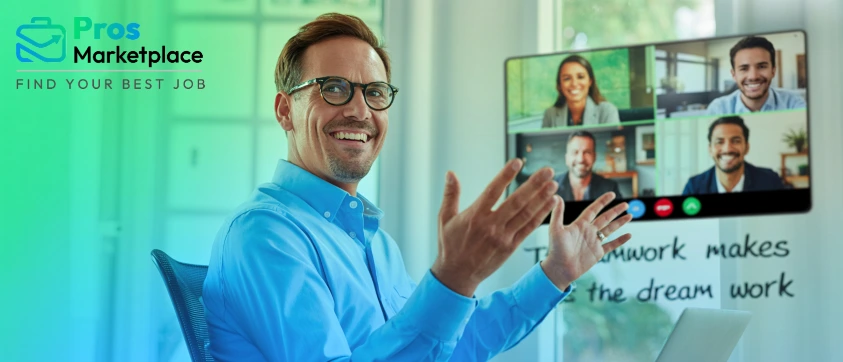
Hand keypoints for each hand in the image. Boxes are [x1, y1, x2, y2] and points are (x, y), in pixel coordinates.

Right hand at [431, 158, 558, 296]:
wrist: (457, 274)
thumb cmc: (450, 244)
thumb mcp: (445, 218)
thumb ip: (450, 194)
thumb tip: (450, 173)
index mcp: (475, 215)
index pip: (493, 190)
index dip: (506, 175)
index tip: (518, 162)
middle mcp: (491, 225)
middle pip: (516, 201)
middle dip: (534, 185)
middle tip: (547, 171)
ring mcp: (503, 237)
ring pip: (526, 214)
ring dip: (541, 199)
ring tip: (553, 184)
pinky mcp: (511, 247)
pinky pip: (528, 228)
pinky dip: (541, 215)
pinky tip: (551, 204)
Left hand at [540, 192, 632, 290]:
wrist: (559, 269)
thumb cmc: (555, 249)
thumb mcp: (555, 229)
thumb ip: (558, 213)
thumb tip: (556, 196)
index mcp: (580, 224)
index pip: (593, 209)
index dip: (602, 202)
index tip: (612, 194)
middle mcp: (588, 231)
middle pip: (605, 218)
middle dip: (615, 211)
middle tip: (626, 204)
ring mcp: (594, 242)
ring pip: (610, 229)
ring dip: (620, 223)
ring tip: (630, 215)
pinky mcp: (597, 253)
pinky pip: (611, 245)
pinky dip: (620, 240)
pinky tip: (629, 235)